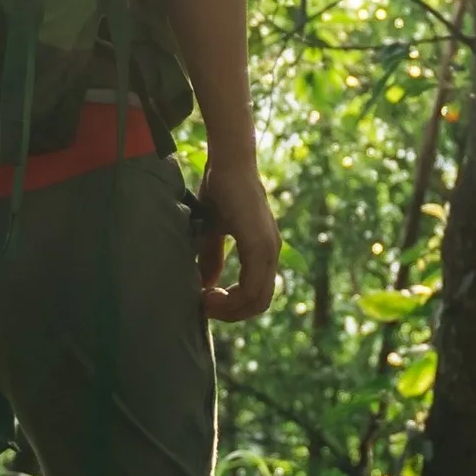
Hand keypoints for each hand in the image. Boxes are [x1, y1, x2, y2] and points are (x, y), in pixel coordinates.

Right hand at [191, 157, 280, 321]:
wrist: (228, 161)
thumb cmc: (219, 188)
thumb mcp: (212, 229)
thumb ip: (212, 256)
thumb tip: (206, 284)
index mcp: (264, 250)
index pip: (257, 295)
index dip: (232, 307)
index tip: (205, 302)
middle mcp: (272, 253)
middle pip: (259, 304)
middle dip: (231, 314)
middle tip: (204, 308)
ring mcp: (269, 249)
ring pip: (257, 299)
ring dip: (229, 309)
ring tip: (204, 302)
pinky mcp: (259, 244)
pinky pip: (251, 286)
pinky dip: (230, 297)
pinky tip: (208, 292)